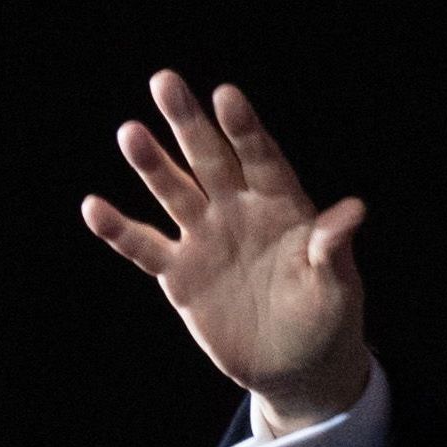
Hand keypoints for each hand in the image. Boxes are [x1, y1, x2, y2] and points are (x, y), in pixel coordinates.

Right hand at [86, 75, 373, 429]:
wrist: (297, 365)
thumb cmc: (326, 318)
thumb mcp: (336, 287)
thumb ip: (332, 248)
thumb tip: (353, 211)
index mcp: (280, 205)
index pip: (260, 159)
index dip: (244, 130)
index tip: (226, 97)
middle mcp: (236, 210)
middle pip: (209, 159)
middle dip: (188, 123)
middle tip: (165, 81)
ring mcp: (205, 237)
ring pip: (173, 192)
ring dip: (152, 165)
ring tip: (130, 133)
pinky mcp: (180, 273)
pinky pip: (144, 247)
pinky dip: (119, 230)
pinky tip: (94, 207)